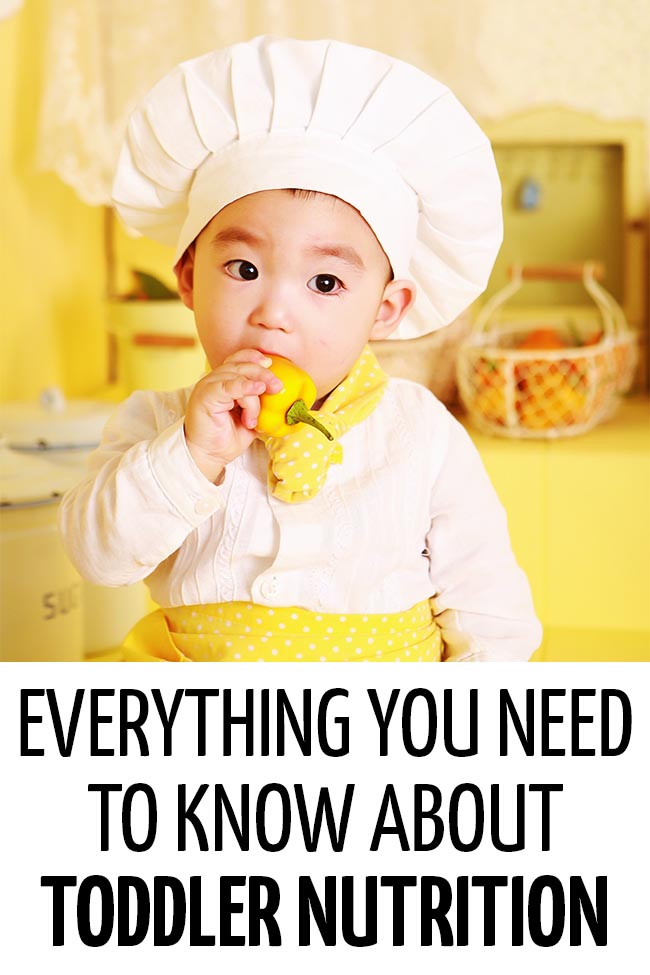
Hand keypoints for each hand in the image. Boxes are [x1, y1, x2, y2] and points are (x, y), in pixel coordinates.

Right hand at [184, 349, 282, 481]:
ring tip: (253, 418)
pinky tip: (256, 389)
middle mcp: (214, 380)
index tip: (271, 364)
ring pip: (237, 376)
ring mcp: (208, 386)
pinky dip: (244, 386)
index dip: (254, 358)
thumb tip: (284, 401)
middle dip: (263, 373)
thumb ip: (261, 406)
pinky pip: (227, 386)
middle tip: (278, 387)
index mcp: (223, 382)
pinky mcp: (205, 396)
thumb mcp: (251, 419)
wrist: (208, 456)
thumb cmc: (226, 438)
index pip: (238, 359)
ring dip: (253, 395)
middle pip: (241, 365)